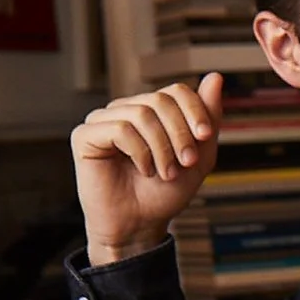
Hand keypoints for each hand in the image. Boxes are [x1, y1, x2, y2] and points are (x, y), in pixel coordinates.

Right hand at [72, 74, 223, 264]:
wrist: (141, 223)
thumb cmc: (165, 192)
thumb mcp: (199, 154)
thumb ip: (208, 117)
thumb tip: (215, 76)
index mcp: (151, 110)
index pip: (176, 90)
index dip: (195, 111)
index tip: (205, 137)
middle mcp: (126, 109)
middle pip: (160, 100)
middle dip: (180, 134)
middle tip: (186, 163)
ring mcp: (103, 120)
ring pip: (141, 114)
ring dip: (162, 148)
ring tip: (165, 172)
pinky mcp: (85, 135)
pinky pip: (119, 129)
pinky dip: (139, 152)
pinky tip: (142, 170)